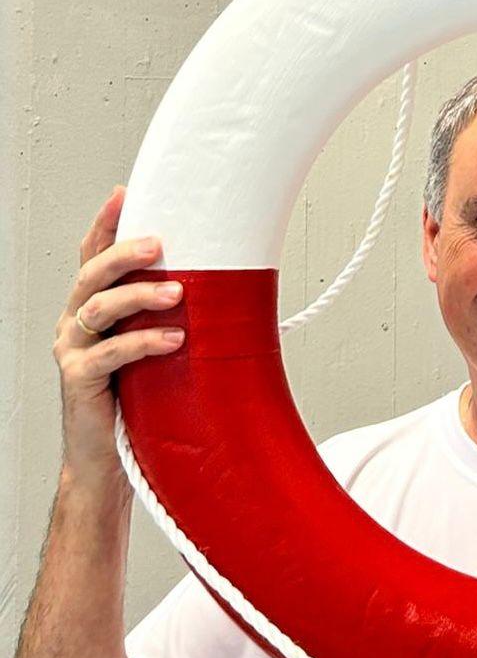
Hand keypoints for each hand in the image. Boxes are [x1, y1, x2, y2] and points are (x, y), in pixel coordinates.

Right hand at [52, 185, 184, 494]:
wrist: (107, 464)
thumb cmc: (136, 405)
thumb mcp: (154, 354)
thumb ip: (167, 322)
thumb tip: (222, 291)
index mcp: (92, 313)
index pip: (92, 258)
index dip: (106, 225)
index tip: (126, 193)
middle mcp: (75, 326)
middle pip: (91, 275)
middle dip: (125, 252)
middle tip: (160, 242)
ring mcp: (74, 353)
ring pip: (98, 308)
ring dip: (139, 294)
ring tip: (178, 292)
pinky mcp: (79, 382)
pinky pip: (110, 354)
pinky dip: (143, 342)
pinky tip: (174, 338)